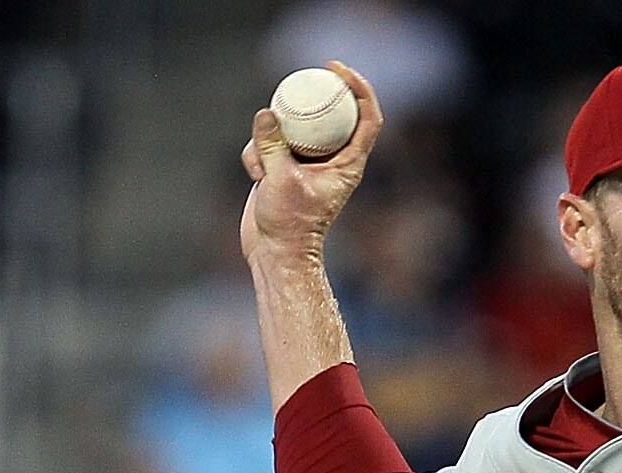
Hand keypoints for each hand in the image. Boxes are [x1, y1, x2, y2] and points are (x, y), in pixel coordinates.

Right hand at [239, 64, 382, 267]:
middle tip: (299, 78)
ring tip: (263, 164)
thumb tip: (267, 113)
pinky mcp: (283, 168)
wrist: (274, 253)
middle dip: (314, 96)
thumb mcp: (281, 180)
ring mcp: (306, 164)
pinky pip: (269, 145)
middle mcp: (332, 161)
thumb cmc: (289, 225)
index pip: (368, 118)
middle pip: (331, 114)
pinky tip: (254, 175)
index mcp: (349, 164)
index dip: (359, 88)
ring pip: (292, 128)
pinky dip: (257, 155)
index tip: (337, 70)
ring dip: (271, 137)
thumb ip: (273, 145)